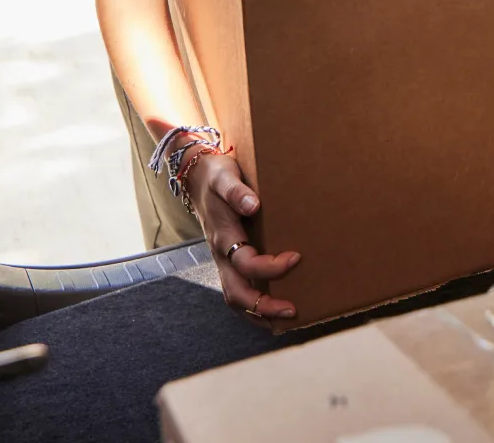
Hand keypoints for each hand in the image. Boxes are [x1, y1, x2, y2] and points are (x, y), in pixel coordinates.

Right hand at [183, 152, 299, 319]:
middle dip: (264, 308)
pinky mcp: (229, 260)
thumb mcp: (225, 177)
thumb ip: (236, 191)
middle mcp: (221, 254)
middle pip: (237, 294)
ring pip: (236, 298)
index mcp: (223, 236)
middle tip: (292, 311)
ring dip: (259, 313)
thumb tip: (253, 205)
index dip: (271, 267)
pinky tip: (273, 308)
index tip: (296, 258)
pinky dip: (255, 305)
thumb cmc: (216, 176)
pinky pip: (239, 290)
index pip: (246, 263)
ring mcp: (224, 260)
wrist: (197, 176)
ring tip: (286, 318)